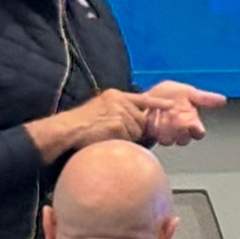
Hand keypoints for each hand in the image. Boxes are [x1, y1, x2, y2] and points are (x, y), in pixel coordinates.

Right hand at [29, 88, 157, 161]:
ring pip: (136, 131)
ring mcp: (120, 113)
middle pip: (141, 120)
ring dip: (126, 137)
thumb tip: (133, 121)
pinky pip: (128, 139)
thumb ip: (117, 110)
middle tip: (115, 133)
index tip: (172, 105)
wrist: (67, 129)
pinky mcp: (118, 125)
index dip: (158, 104)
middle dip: (134, 130)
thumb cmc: (80, 123)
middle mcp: (120, 101)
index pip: (142, 99)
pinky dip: (120, 142)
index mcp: (116, 96)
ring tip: (107, 135)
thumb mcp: (100, 107)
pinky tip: (107, 138)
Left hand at [141, 80, 227, 145]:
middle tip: (174, 115)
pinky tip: (152, 115)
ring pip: (169, 140)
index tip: (190, 122)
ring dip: (165, 128)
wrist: (147, 96)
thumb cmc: (170, 94)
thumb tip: (223, 99)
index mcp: (192, 122)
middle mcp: (181, 131)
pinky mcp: (154, 135)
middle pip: (184, 139)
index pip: (198, 133)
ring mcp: (167, 134)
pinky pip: (155, 137)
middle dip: (178, 129)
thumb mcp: (188, 92)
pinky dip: (154, 126)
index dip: (195, 130)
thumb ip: (204, 98)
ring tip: (162, 114)